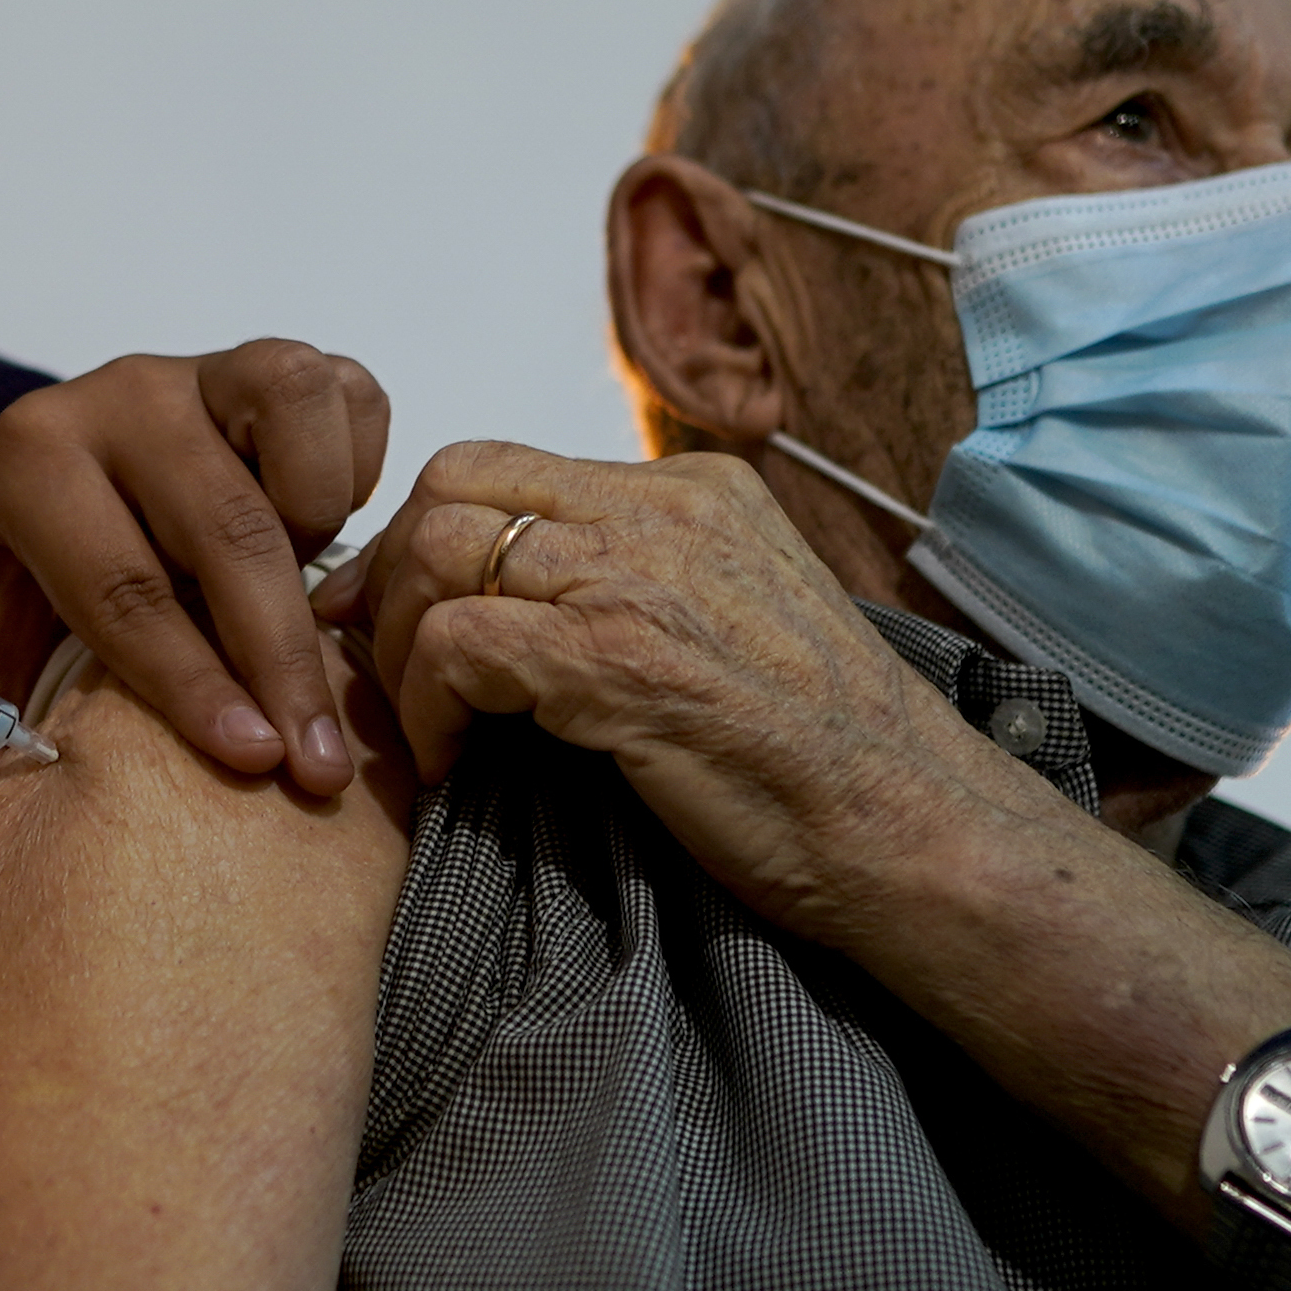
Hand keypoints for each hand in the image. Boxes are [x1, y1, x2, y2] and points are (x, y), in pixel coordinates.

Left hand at [0, 342, 393, 795]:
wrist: (41, 465)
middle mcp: (117, 400)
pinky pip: (348, 393)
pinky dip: (359, 468)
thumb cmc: (23, 579)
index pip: (122, 587)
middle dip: (280, 656)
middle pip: (224, 527)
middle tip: (319, 763)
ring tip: (321, 608)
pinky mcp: (266, 362)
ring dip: (321, 519)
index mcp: (30, 467)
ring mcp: (199, 370)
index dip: (191, 682)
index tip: (253, 760)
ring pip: (293, 407)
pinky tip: (331, 545)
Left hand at [325, 440, 1068, 947]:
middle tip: (382, 659)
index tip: (406, 615)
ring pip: (441, 547)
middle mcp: (663, 510)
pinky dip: (428, 703)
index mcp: (693, 490)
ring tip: (425, 722)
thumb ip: (650, 585)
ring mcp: (640, 576)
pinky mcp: (616, 656)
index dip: (432, 536)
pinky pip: (460, 642)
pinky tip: (452, 761)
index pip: (509, 466)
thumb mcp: (741, 621)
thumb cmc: (822, 758)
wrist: (907, 824)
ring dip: (404, 642)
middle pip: (455, 480)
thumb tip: (532, 605)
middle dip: (394, 570)